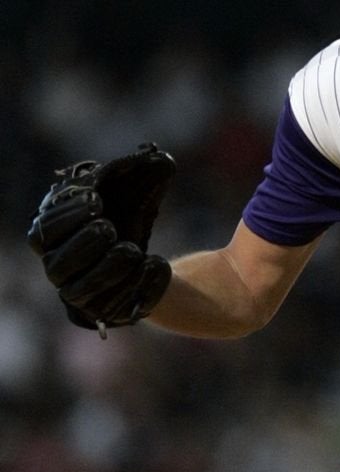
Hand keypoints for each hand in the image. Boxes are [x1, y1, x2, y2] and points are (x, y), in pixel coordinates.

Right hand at [28, 147, 174, 333]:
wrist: (148, 260)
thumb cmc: (129, 214)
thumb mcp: (136, 188)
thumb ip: (143, 170)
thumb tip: (162, 159)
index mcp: (53, 235)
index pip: (45, 230)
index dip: (68, 216)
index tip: (96, 200)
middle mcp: (59, 268)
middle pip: (58, 264)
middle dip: (82, 245)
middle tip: (108, 228)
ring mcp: (79, 294)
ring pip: (80, 291)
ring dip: (106, 269)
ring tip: (132, 248)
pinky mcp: (104, 313)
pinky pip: (112, 308)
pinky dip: (135, 286)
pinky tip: (156, 263)